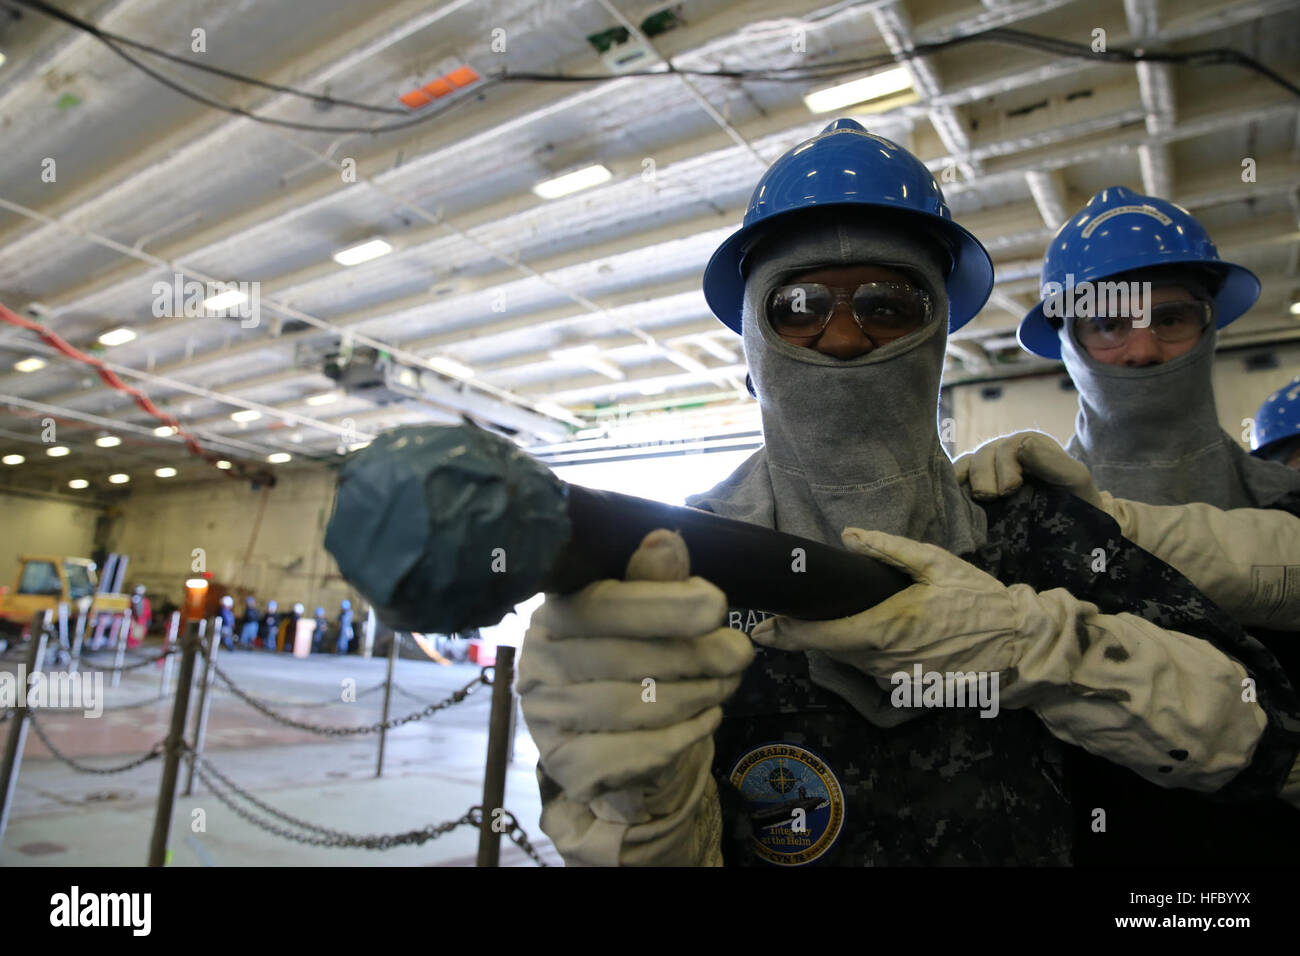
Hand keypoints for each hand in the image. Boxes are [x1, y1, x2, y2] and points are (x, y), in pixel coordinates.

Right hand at [518, 529, 752, 824]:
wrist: (613, 742)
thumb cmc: (631, 661)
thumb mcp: (644, 615)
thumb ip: (654, 583)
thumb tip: (666, 541)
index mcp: (554, 612)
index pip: (604, 606)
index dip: (663, 605)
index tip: (717, 605)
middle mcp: (538, 662)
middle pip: (624, 659)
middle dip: (695, 655)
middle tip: (738, 654)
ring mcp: (545, 717)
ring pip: (632, 707)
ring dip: (695, 695)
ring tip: (726, 685)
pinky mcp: (566, 765)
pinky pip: (633, 753)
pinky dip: (681, 737)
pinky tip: (707, 718)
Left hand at [751, 527, 1267, 792]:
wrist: (1021, 646)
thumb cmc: (980, 599)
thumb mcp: (936, 563)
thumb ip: (888, 549)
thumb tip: (847, 536)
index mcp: (886, 629)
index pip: (822, 636)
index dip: (787, 633)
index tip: (761, 626)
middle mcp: (884, 662)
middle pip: (828, 651)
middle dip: (800, 636)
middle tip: (771, 621)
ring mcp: (895, 680)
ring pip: (847, 661)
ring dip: (828, 644)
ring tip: (804, 623)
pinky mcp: (907, 690)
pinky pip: (869, 670)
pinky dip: (856, 653)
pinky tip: (854, 635)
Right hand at [954, 431, 1104, 508]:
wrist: (1069, 532)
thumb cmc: (1077, 504)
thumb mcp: (1075, 481)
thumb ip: (1054, 463)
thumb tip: (1023, 446)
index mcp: (1030, 444)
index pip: (1009, 447)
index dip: (1005, 467)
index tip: (1009, 490)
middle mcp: (1006, 451)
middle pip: (984, 455)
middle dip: (985, 476)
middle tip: (990, 497)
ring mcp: (988, 468)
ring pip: (967, 464)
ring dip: (968, 480)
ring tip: (978, 500)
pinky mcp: (973, 485)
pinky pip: (956, 476)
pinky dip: (951, 483)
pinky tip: (953, 496)